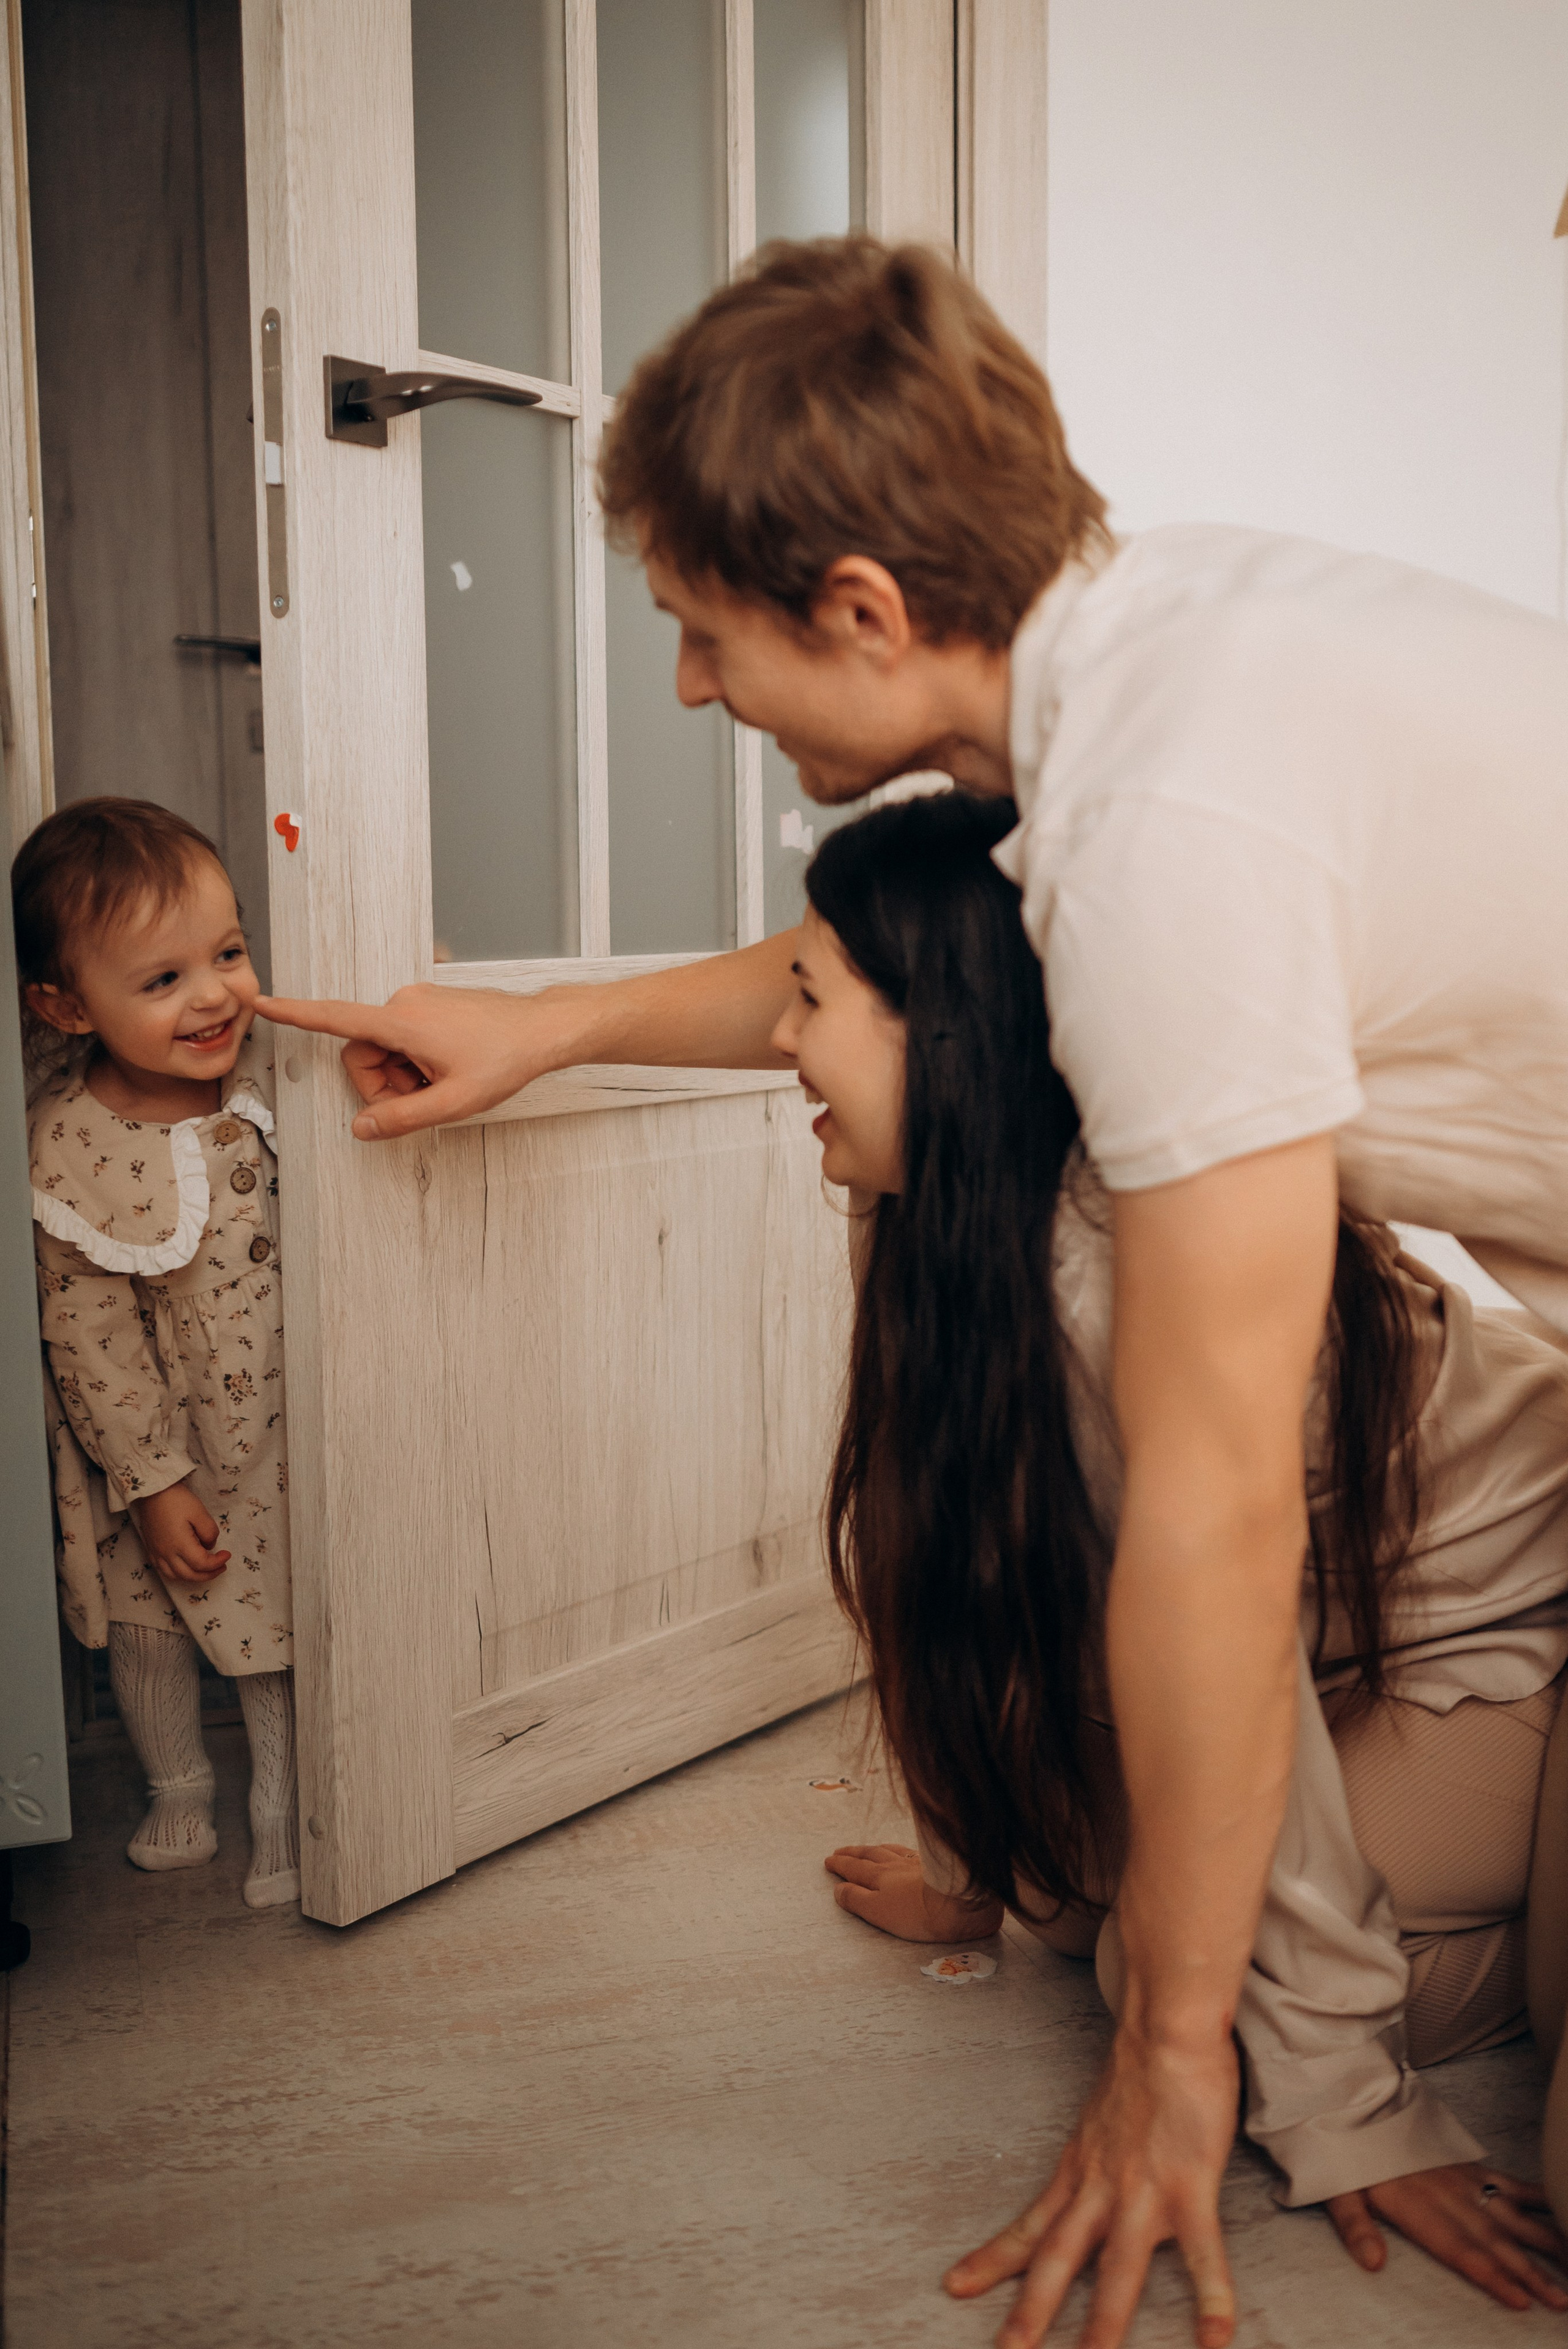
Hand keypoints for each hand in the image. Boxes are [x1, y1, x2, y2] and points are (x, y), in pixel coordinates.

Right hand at [131, 1482, 230, 1585]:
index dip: (217, 1562)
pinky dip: (178, 1573)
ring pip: (175, 1576)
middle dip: (209, 1574)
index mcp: (179, 1545)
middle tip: (221, 1566)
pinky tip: (186, 1566)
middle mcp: (166, 1553)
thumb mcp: (200, 1512)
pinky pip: (163, 1570)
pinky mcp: (151, 1549)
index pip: (202, 1564)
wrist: (152, 1492)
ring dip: (193, 1576)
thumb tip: (209, 1546)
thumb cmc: (177, 1500)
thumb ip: (209, 1532)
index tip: (227, 1554)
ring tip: (206, 1569)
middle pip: (189, 1575)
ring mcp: (157, 1553)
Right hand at [255, 982, 558, 1139]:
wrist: (543, 1031)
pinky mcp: (430, 1005)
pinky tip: (448, 1071)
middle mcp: (404, 1004)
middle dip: (382, 1085)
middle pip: (363, 1054)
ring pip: (385, 1050)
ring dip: (403, 1076)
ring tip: (442, 1086)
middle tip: (421, 1103)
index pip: (336, 1018)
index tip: (262, 1003)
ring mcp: (418, 1002)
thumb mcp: (453, 1103)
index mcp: (402, 1023)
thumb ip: (402, 1119)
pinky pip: (405, 1039)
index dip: (295, 1015)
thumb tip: (361, 1128)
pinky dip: (416, 1062)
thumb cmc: (505, 1060)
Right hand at [825, 1843, 1004, 1941]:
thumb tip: (838, 1889)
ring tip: (867, 1848)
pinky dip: (899, 1850)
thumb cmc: (917, 1912)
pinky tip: (903, 1851)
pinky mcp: (936, 1866)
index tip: (829, 1860)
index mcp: (880, 1877)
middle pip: (870, 1855)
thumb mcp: (878, 1911)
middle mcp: (896, 1865)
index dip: (841, 1865)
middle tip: (840, 1851)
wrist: (959, 1902)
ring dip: (874, 1849)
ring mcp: (917, 1863)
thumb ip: (857, 1900)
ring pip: (890, 1851)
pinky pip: (910, 1852)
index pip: (855, 1869)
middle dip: (853, 1854)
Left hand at [946, 2022, 1239, 2348]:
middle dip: (1029, 2312)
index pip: (1028, 2224)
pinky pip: (1201, 2254)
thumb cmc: (1142, 2066)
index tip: (955, 2286)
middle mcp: (1099, 2187)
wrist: (1166, 2026)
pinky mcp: (1188, 2186)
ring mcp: (1142, 2191)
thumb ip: (1096, 2153)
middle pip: (1057, 2259)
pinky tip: (1215, 2340)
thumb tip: (1093, 2172)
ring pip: (1116, 2269)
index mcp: (1077, 2170)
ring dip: (1103, 2324)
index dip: (992, 2260)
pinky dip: (1210, 2299)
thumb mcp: (1101, 2117)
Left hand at [1327, 2163, 1567, 2311]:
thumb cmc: (1347, 2152)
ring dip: (1544, 2243)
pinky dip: (1540, 2198)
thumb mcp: (1337, 2189)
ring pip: (1512, 2215)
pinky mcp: (1471, 2165)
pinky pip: (1512, 2182)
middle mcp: (1449, 2194)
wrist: (1357, 2100)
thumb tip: (1373, 2263)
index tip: (1521, 2299)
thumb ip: (1354, 2226)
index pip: (1460, 2249)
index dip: (1492, 2275)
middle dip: (1530, 2273)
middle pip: (1495, 2241)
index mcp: (1417, 2205)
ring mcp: (1464, 2178)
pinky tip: (1561, 2209)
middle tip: (1561, 2301)